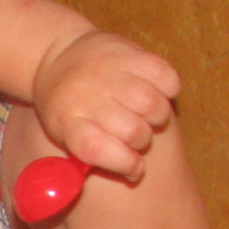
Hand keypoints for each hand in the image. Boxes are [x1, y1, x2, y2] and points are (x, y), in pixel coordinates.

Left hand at [32, 30, 181, 181]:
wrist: (59, 59)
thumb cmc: (69, 109)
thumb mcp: (65, 135)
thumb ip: (91, 157)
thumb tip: (133, 176)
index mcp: (68, 123)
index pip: (98, 150)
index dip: (124, 165)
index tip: (135, 170)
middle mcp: (87, 97)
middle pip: (131, 130)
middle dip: (142, 141)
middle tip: (138, 138)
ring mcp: (108, 72)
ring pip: (151, 104)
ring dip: (158, 117)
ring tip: (149, 117)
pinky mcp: (129, 52)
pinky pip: (165, 76)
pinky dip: (169, 89)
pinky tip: (158, 93)